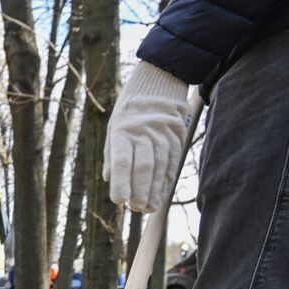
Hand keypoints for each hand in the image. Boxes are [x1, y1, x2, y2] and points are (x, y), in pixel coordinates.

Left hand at [103, 62, 189, 212]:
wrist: (159, 80)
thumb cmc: (130, 109)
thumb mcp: (114, 127)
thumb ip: (112, 154)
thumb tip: (111, 180)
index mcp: (124, 130)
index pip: (123, 160)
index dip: (122, 182)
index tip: (119, 201)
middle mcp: (145, 132)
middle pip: (144, 167)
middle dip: (140, 191)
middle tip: (136, 209)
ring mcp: (164, 134)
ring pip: (160, 167)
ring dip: (154, 191)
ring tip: (147, 208)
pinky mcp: (178, 136)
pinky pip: (172, 163)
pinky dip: (166, 181)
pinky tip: (161, 195)